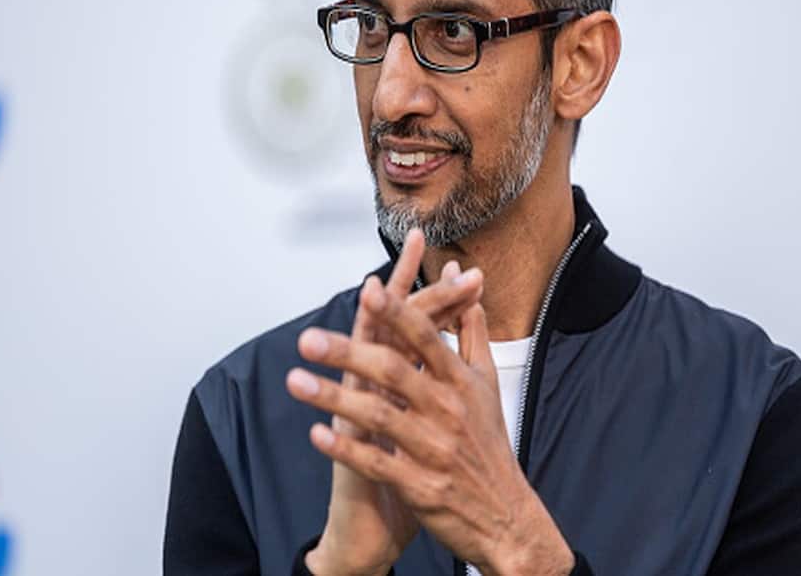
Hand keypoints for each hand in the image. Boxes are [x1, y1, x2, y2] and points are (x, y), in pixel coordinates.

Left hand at [289, 274, 574, 575]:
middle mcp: (447, 410)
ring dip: (333, 398)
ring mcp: (432, 448)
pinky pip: (376, 462)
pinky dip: (345, 449)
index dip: (397, 313)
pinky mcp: (419, 485)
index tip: (369, 290)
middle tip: (308, 339)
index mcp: (461, 382)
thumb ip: (472, 332)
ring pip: (377, 416)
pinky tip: (316, 433)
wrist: (505, 516)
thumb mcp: (488, 383)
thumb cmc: (489, 443)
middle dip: (347, 353)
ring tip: (295, 380)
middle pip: (393, 371)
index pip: (426, 338)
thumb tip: (468, 286)